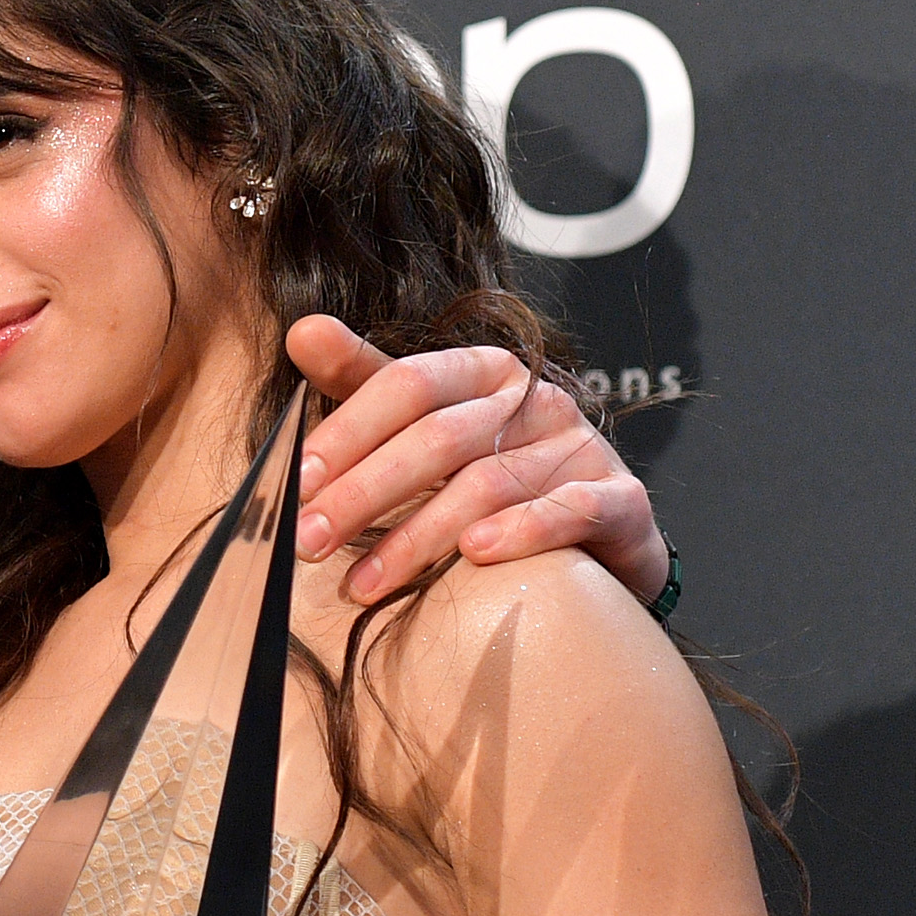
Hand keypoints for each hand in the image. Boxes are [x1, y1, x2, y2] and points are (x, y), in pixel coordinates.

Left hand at [286, 317, 666, 607]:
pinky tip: (474, 556)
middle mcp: (533, 401)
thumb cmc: (500, 477)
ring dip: (416, 537)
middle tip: (308, 542)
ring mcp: (580, 448)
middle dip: (363, 493)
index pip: (406, 384)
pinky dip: (519, 531)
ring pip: (487, 484)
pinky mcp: (620, 500)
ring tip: (363, 583)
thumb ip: (369, 384)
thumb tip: (302, 332)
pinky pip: (568, 510)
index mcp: (483, 372)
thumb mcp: (431, 426)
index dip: (346, 431)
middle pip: (437, 438)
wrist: (604, 536)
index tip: (296, 481)